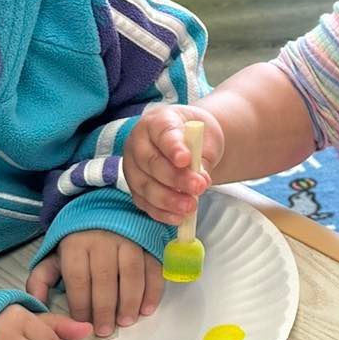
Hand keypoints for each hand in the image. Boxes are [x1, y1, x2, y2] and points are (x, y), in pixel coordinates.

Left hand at [26, 230, 163, 338]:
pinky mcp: (148, 243)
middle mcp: (103, 240)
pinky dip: (152, 291)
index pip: (78, 278)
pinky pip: (153, 268)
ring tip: (126, 321)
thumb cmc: (78, 244)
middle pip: (105, 278)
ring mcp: (129, 240)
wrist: (105, 212)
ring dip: (130, 301)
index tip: (83, 323)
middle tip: (105, 330)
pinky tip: (147, 309)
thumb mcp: (54, 257)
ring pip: (131, 273)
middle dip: (105, 308)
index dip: (81, 304)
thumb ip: (41, 279)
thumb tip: (36, 303)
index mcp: (76, 244)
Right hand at [122, 104, 223, 224]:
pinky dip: (162, 212)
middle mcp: (138, 142)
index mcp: (157, 122)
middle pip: (152, 162)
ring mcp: (133, 166)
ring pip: (145, 186)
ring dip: (169, 199)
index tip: (186, 159)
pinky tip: (178, 218)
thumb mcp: (206, 138)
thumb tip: (200, 180)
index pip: (163, 133)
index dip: (173, 147)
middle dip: (175, 178)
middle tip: (199, 187)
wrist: (188, 142)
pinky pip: (145, 202)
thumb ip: (202, 156)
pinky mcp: (135, 187)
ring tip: (191, 206)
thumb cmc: (196, 137)